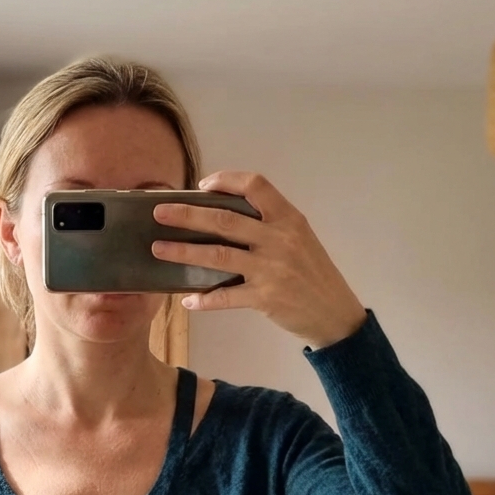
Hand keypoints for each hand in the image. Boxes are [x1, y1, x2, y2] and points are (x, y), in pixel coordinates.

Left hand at [151, 170, 366, 348]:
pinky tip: (188, 301)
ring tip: (159, 249)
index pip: (255, 185)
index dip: (226, 181)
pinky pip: (226, 297)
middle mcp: (279, 239)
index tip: (202, 186)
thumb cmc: (313, 273)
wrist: (335, 313)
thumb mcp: (300, 237)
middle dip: (187, 215)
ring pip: (218, 256)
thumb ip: (270, 224)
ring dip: (184, 252)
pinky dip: (204, 299)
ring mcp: (271, 269)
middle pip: (224, 220)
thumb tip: (224, 216)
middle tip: (160, 213)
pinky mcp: (265, 298)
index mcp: (289, 218)